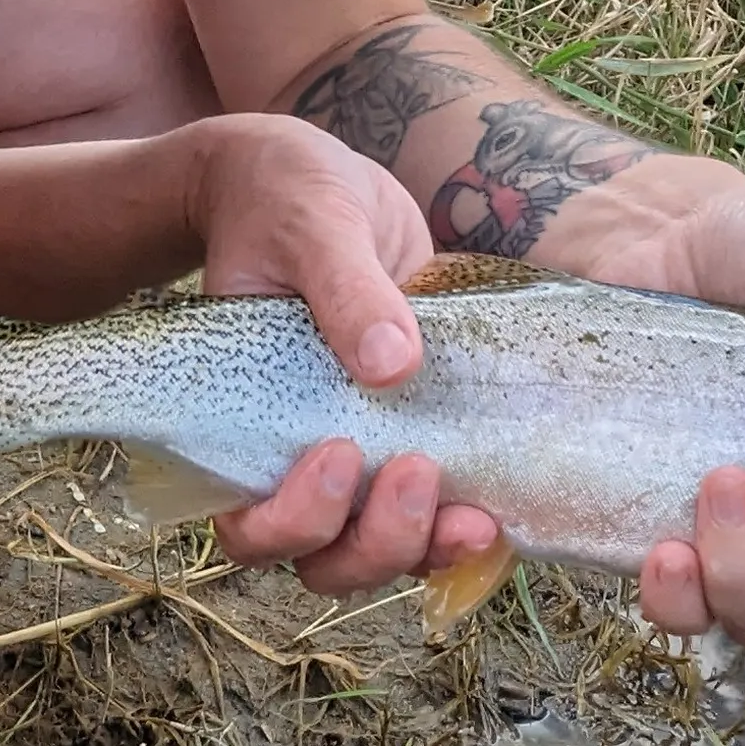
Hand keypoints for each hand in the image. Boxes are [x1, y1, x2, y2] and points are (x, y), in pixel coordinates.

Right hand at [184, 115, 498, 593]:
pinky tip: (502, 510)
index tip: (340, 451)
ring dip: (426, 549)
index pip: (248, 523)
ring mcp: (360, 457)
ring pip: (381, 551)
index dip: (292, 519)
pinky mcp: (416, 437)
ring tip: (478, 517)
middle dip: (375, 543)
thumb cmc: (286, 200)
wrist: (321, 187)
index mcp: (242, 426)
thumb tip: (394, 363)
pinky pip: (436, 512)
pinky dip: (465, 526)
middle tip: (420, 471)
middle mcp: (296, 459)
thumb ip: (345, 291)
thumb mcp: (312, 228)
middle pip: (323, 557)